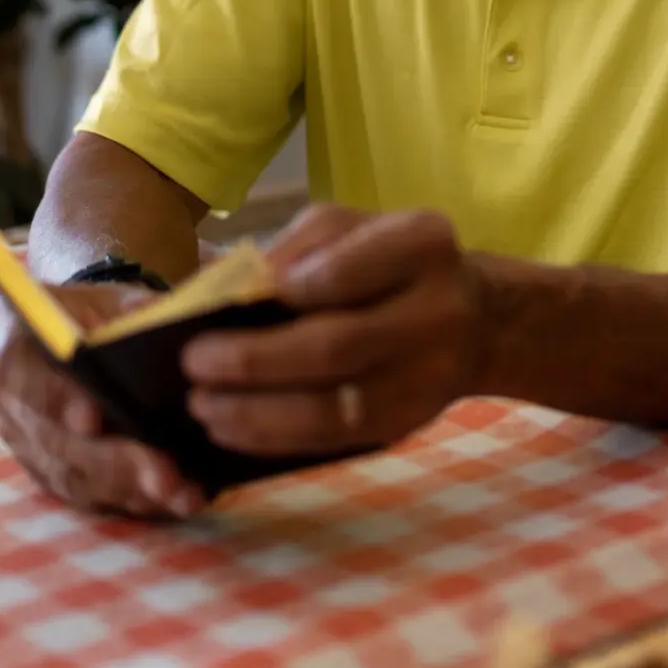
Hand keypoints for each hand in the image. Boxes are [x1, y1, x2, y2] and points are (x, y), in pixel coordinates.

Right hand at [0, 285, 206, 519]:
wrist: (60, 332)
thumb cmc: (85, 310)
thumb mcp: (103, 297)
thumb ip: (126, 308)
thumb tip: (152, 320)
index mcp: (12, 350)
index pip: (28, 381)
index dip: (58, 401)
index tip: (93, 420)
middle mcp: (11, 406)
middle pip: (57, 444)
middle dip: (115, 462)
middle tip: (165, 476)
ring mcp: (28, 446)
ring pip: (75, 478)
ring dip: (131, 491)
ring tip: (183, 495)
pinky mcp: (50, 473)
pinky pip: (88, 496)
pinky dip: (132, 500)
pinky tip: (175, 502)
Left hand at [181, 205, 484, 455]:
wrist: (474, 320)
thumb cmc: (387, 262)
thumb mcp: (351, 228)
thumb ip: (296, 246)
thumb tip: (227, 286)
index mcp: (422, 243)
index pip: (349, 268)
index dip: (289, 286)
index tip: (231, 299)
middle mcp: (438, 309)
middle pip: (337, 344)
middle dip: (255, 360)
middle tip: (194, 362)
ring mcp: (429, 375)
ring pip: (335, 406)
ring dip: (257, 412)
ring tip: (203, 405)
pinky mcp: (409, 422)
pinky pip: (336, 439)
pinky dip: (276, 437)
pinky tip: (233, 428)